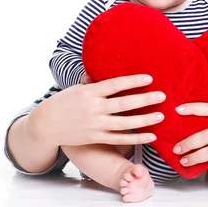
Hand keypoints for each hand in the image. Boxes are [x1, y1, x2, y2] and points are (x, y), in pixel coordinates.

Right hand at [27, 74, 165, 147]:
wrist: (46, 124)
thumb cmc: (62, 102)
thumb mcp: (76, 88)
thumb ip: (93, 81)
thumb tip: (105, 69)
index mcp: (89, 92)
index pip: (115, 84)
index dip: (133, 81)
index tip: (149, 78)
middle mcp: (93, 109)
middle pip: (124, 104)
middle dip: (145, 99)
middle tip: (162, 96)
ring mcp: (95, 125)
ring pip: (125, 123)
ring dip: (145, 120)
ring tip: (161, 116)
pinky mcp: (96, 138)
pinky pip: (120, 139)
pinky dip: (136, 139)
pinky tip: (151, 136)